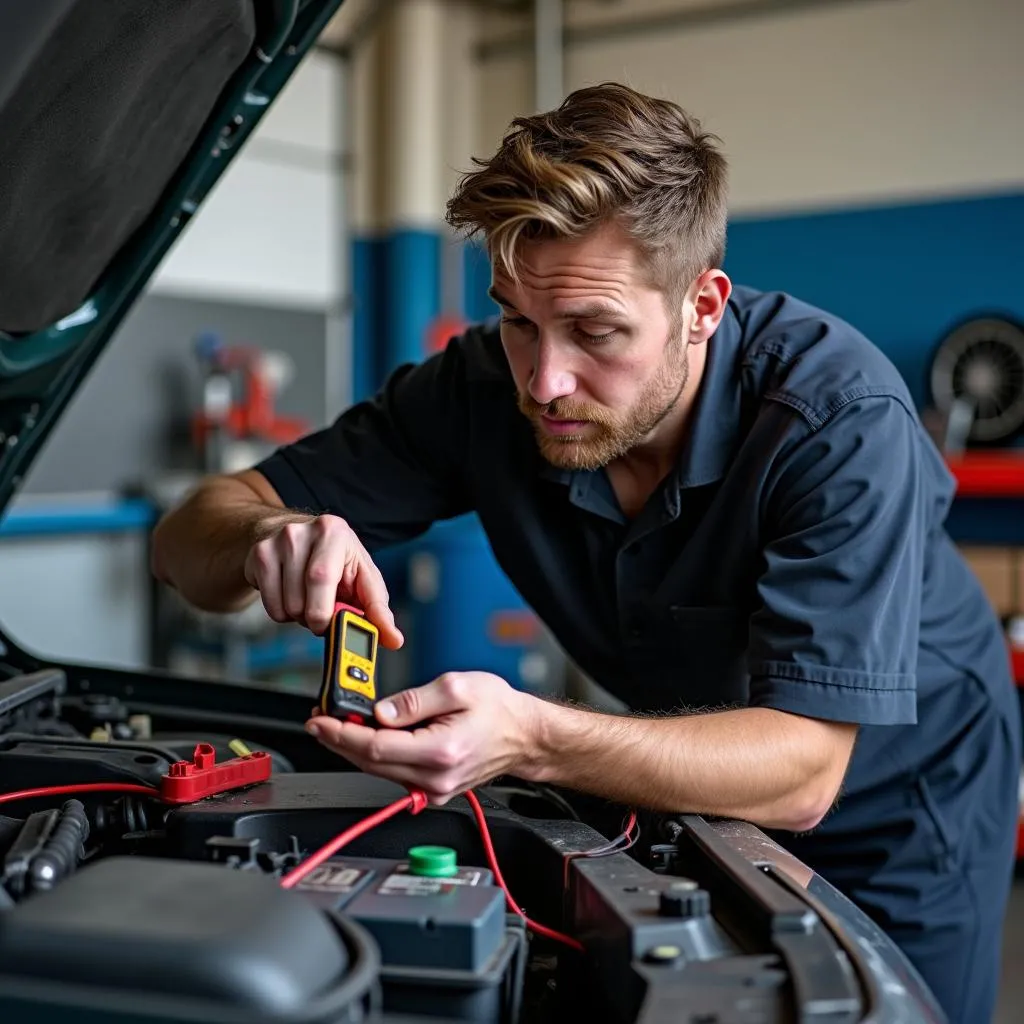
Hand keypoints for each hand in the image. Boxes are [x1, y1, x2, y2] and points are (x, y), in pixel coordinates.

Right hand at [242, 514, 402, 645]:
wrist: (297, 536)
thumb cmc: (337, 560)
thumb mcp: (362, 577)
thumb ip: (378, 608)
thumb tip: (394, 640)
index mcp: (333, 532)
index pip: (323, 578)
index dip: (326, 613)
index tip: (331, 628)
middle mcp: (301, 533)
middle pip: (302, 600)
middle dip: (316, 619)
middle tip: (325, 613)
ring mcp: (276, 544)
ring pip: (287, 607)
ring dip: (301, 617)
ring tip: (310, 599)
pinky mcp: (258, 557)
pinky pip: (271, 607)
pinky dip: (283, 612)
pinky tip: (291, 594)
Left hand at [305, 672, 540, 804]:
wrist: (525, 735)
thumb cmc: (499, 709)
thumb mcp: (457, 687)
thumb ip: (414, 700)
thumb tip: (380, 712)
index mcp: (441, 751)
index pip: (376, 748)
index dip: (342, 735)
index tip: (320, 721)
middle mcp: (435, 778)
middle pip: (371, 764)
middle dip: (339, 741)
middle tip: (320, 720)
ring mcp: (434, 789)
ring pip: (380, 771)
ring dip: (355, 749)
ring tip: (338, 724)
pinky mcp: (433, 790)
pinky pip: (395, 774)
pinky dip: (376, 757)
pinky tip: (368, 737)